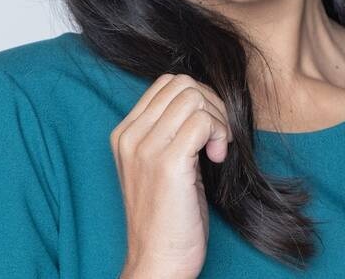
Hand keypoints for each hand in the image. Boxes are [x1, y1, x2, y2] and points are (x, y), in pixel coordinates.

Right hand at [111, 73, 232, 278]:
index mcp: (125, 134)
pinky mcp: (166, 163)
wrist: (158, 261)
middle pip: (182, 84)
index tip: (208, 131)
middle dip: (212, 104)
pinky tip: (218, 159)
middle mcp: (129, 136)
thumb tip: (205, 102)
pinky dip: (219, 133)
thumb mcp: (162, 166)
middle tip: (218, 139)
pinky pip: (202, 121)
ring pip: (194, 97)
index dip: (198, 98)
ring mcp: (145, 148)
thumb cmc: (168, 218)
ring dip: (218, 119)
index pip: (166, 83)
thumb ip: (170, 132)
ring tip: (218, 150)